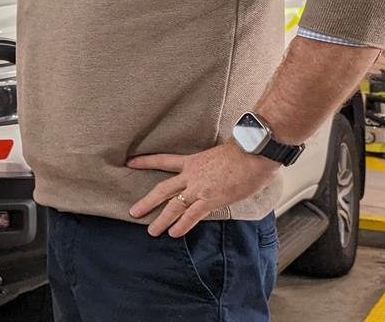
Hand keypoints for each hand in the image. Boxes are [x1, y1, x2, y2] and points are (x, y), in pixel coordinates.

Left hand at [128, 141, 280, 237]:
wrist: (255, 153)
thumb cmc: (246, 151)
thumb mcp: (222, 153)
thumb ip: (216, 164)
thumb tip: (224, 170)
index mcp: (193, 161)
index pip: (164, 160)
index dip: (146, 162)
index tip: (130, 163)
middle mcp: (191, 175)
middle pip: (162, 189)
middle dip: (147, 202)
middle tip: (133, 212)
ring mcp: (199, 188)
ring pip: (174, 206)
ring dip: (162, 220)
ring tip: (152, 231)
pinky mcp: (211, 200)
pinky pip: (192, 216)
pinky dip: (182, 226)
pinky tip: (173, 234)